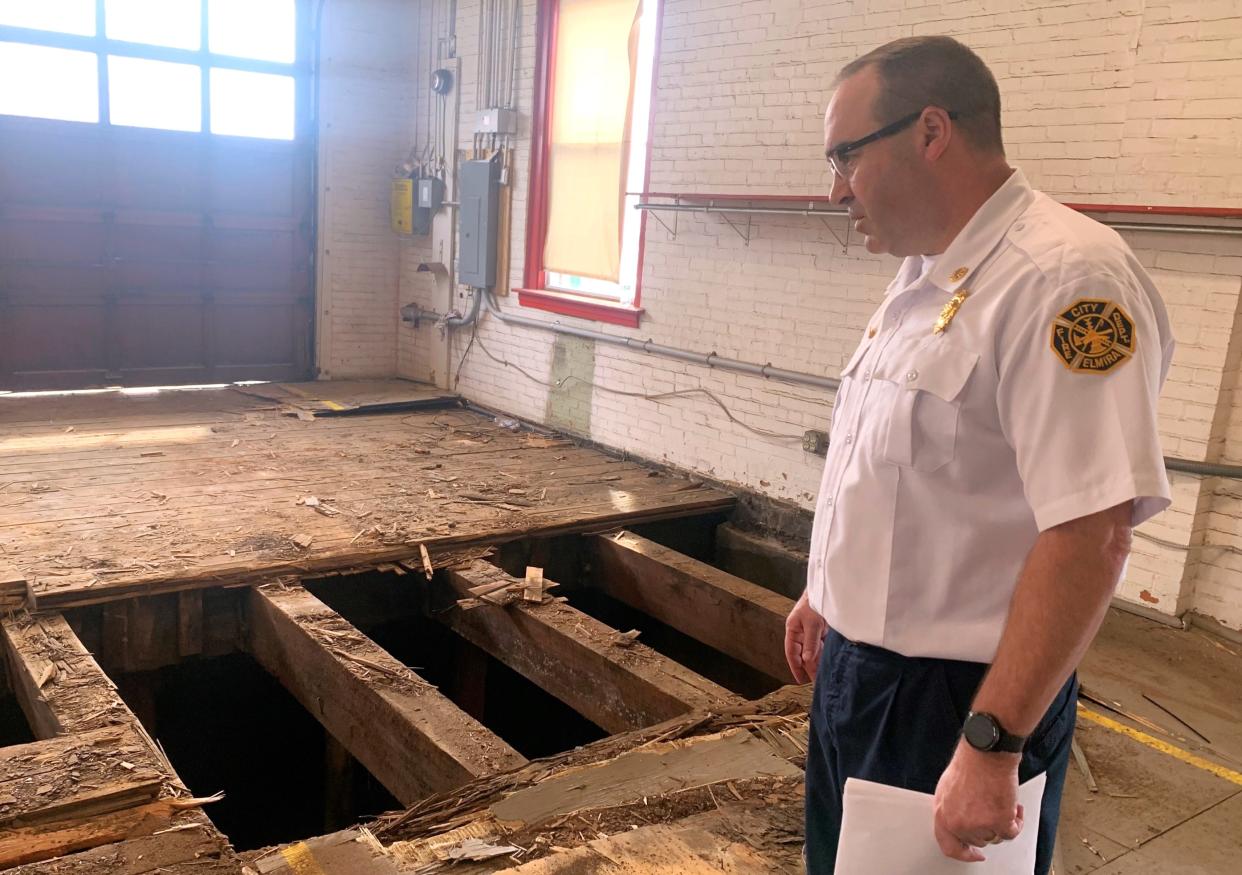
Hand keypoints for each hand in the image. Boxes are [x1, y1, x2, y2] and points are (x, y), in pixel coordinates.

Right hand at [784, 592, 826, 683]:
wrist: (827, 590)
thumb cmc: (815, 603)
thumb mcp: (812, 624)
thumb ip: (810, 642)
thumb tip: (807, 659)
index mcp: (793, 630)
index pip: (792, 653)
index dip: (795, 667)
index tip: (800, 680)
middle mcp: (801, 633)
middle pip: (804, 654)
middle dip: (809, 668)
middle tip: (816, 682)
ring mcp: (812, 632)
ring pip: (814, 652)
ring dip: (818, 663)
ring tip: (823, 677)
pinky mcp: (822, 631)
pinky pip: (822, 647)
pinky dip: (824, 656)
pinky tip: (828, 665)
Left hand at [933, 741, 1022, 861]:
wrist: (986, 753)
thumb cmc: (969, 763)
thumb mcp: (948, 788)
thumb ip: (952, 808)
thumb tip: (961, 819)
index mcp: (942, 814)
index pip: (949, 846)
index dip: (963, 854)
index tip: (974, 854)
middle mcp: (958, 822)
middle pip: (976, 840)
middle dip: (986, 828)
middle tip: (993, 813)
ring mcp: (978, 825)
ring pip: (995, 836)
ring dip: (1001, 822)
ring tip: (1002, 803)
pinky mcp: (999, 822)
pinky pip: (1012, 832)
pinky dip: (1017, 822)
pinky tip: (1015, 808)